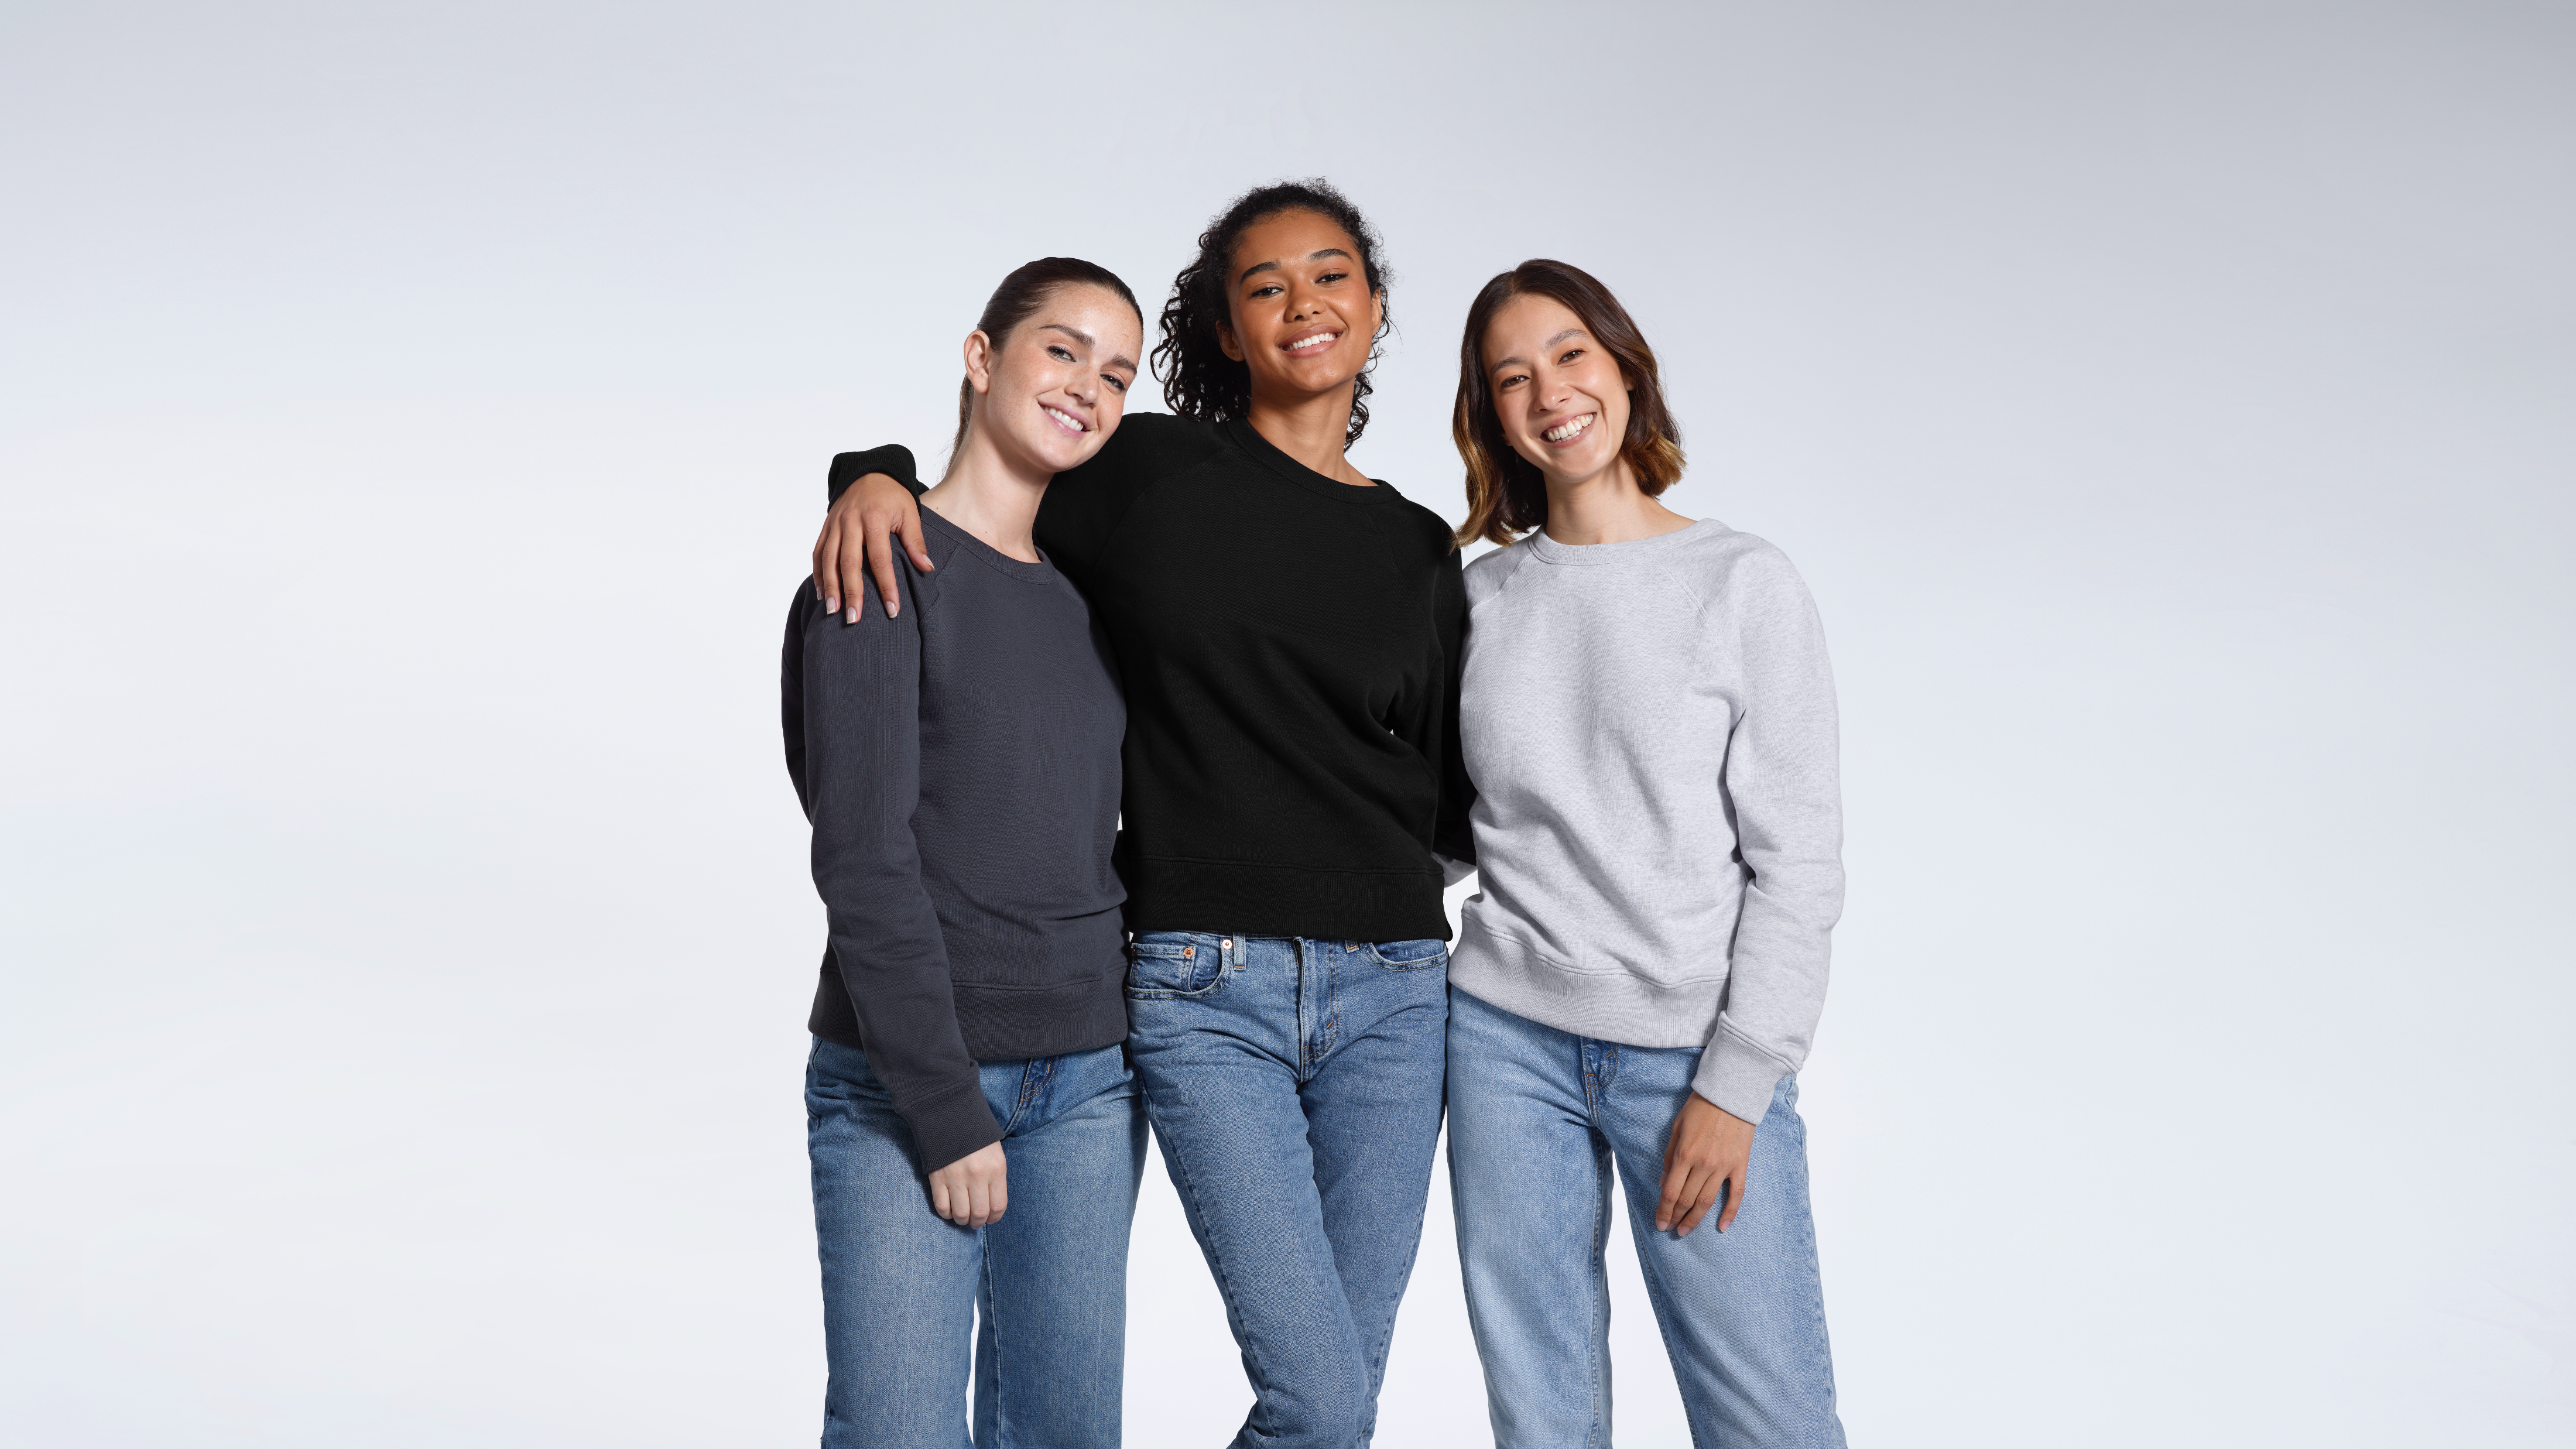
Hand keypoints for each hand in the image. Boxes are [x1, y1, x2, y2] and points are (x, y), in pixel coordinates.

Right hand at [812, 472, 932, 621]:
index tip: (892, 610)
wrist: (869, 471)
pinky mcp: (826, 526)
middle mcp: (851, 521)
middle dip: (851, 592)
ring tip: (833, 611)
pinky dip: (817, 573)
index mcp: (875, 518)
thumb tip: (926, 568)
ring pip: (828, 559)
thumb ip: (915, 541)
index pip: (880, 559)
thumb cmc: (893, 495)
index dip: (886, 586)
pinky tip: (822, 593)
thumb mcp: (910, 512)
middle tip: (854, 618)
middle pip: (849, 562)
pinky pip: (818, 551)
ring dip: (830, 587)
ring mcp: (835, 523)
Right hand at [926, 1141, 1006, 1227]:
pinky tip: (949, 1209)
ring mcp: (956, 1177)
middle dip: (978, 1222)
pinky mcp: (937, 1177)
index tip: (990, 1219)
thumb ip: (996, 1178)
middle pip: (980, 1214)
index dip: (994, 1218)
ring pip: (961, 1214)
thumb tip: (992, 1205)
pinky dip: (946, 1213)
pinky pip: (942, 1207)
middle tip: (975, 1221)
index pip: (998, 1206)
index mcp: (996, 1168)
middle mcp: (978, 1176)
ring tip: (962, 1216)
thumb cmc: (976, 1135)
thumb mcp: (995, 1153)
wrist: (950, 1114)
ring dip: (962, 1220)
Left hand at [1656, 1091, 1755, 1236]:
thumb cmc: (1700, 1108)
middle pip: (1686, 1200)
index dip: (1663, 1211)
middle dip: (1676, 1217)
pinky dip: (1730, 1213)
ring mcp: (1723, 1167)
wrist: (1731, 1094)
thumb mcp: (1676, 1128)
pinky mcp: (1740, 1166)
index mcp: (1684, 1154)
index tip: (1659, 1223)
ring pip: (1707, 1201)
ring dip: (1695, 1219)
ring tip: (1685, 1231)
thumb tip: (1664, 1182)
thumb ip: (1669, 1156)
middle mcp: (1702, 1165)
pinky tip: (1722, 1226)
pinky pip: (1736, 1194)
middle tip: (1670, 1229)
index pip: (1670, 1192)